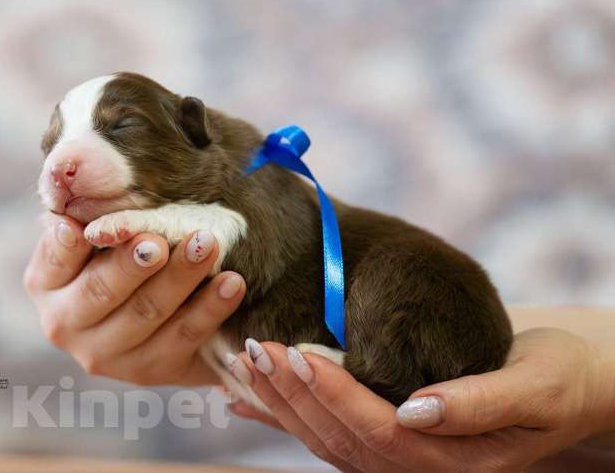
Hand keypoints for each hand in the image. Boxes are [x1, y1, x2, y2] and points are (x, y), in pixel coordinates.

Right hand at [24, 214, 246, 384]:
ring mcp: (105, 355)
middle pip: (102, 291)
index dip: (69, 246)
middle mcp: (65, 324)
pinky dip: (210, 308)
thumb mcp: (96, 234)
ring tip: (207, 245)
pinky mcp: (149, 371)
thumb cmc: (116, 253)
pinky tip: (231, 282)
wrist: (150, 314)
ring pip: (146, 314)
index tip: (83, 229)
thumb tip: (87, 180)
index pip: (54, 260)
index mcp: (45, 283)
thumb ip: (92, 215)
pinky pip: (184, 338)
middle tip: (160, 240)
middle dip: (134, 264)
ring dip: (180, 278)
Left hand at [228, 328, 614, 471]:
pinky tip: (242, 400)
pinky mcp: (385, 445)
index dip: (335, 395)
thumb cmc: (556, 380)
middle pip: (341, 437)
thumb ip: (480, 402)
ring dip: (281, 403)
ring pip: (325, 439)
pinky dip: (282, 417)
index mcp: (454, 463)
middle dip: (294, 394)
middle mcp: (420, 470)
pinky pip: (326, 435)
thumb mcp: (536, 387)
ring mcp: (399, 463)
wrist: (564, 388)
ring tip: (245, 361)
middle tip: (256, 347)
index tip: (298, 354)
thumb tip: (418, 410)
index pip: (380, 432)